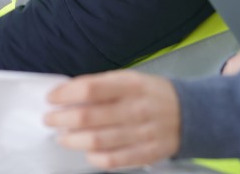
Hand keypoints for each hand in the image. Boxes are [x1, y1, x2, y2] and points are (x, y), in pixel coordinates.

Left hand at [44, 71, 180, 169]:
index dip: (66, 94)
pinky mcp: (147, 153)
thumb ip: (101, 86)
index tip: (51, 98)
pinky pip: (114, 160)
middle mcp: (136, 108)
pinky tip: (86, 152)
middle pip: (89, 117)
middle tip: (50, 119)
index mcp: (131, 85)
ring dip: (73, 139)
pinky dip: (95, 158)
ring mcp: (142, 133)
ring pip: (98, 140)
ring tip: (63, 136)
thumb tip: (68, 93)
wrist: (190, 113)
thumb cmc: (151, 94)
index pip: (91, 88)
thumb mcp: (129, 79)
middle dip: (62, 119)